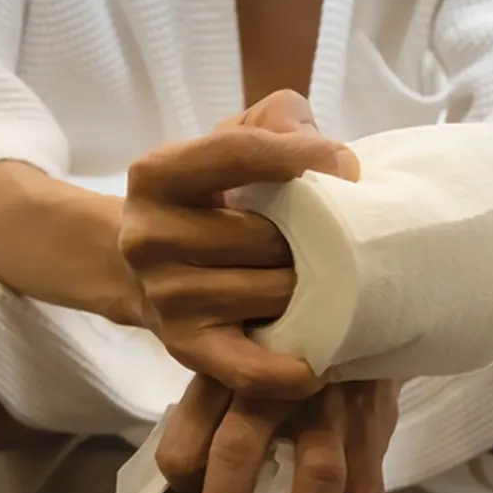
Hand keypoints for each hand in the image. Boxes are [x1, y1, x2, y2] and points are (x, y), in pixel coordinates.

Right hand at [121, 90, 358, 397]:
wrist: (150, 269)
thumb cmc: (211, 198)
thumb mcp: (231, 140)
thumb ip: (279, 120)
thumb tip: (331, 158)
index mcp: (156, 174)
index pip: (236, 152)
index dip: (299, 156)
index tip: (345, 166)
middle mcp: (147, 237)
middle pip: (264, 236)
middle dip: (309, 239)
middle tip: (333, 243)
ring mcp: (165, 297)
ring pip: (271, 294)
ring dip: (310, 293)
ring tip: (325, 286)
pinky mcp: (185, 349)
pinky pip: (248, 369)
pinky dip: (291, 371)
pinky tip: (322, 363)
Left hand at [155, 372, 400, 492]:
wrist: (357, 304)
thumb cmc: (276, 350)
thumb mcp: (229, 367)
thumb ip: (201, 423)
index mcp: (227, 371)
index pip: (186, 431)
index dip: (175, 487)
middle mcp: (277, 382)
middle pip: (240, 447)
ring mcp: (332, 403)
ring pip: (319, 478)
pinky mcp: (374, 428)